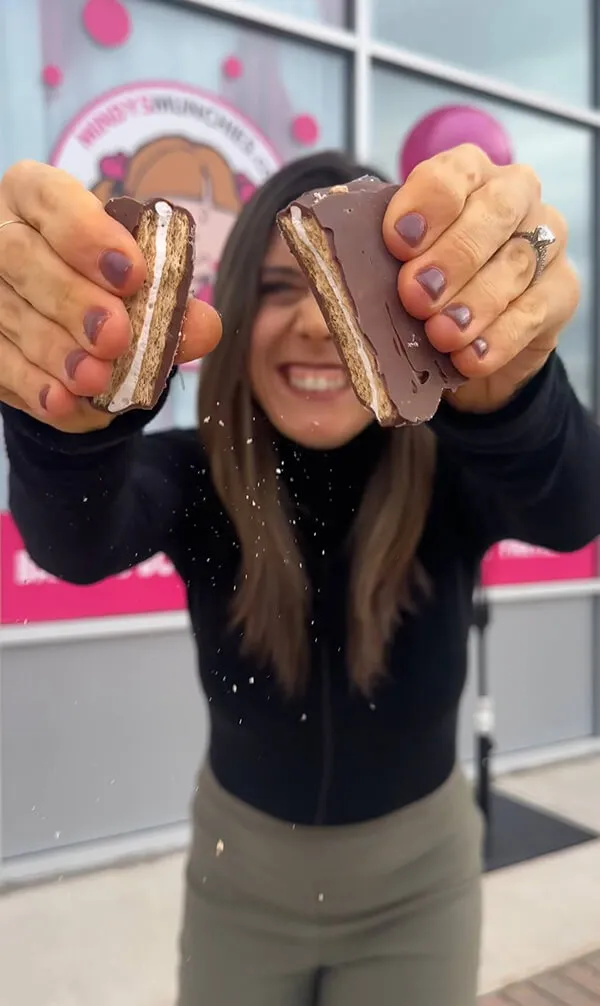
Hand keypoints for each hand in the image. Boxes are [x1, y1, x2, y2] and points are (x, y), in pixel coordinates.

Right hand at [0, 161, 221, 432]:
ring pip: (6, 312)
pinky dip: (32, 385)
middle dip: (70, 299)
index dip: (87, 233)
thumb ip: (171, 304)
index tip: (132, 273)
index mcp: (37, 198)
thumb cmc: (107, 291)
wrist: (71, 334)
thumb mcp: (142, 290)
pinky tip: (63, 401)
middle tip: (115, 336)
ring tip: (95, 379)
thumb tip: (205, 327)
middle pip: (19, 256)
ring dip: (54, 350)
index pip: (50, 197)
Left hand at [382, 144, 578, 412]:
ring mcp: (545, 243)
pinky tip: (469, 357)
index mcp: (467, 176)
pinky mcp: (560, 291)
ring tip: (440, 334)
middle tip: (416, 296)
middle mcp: (514, 198)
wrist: (463, 348)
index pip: (454, 172)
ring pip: (517, 262)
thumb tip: (332, 266)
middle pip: (495, 211)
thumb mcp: (391, 271)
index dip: (427, 204)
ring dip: (474, 302)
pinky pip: (535, 309)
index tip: (398, 242)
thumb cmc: (425, 293)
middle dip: (453, 255)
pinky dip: (499, 337)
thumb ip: (373, 258)